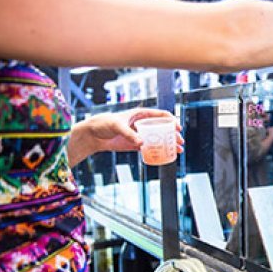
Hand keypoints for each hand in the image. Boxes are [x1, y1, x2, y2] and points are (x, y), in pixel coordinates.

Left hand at [69, 108, 183, 165]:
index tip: (177, 127)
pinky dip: (158, 152)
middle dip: (173, 135)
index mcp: (141, 114)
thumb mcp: (117, 125)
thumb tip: (141, 144)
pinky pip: (150, 148)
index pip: (161, 115)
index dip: (171, 120)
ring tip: (178, 151)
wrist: (92, 135)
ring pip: (159, 139)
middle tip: (180, 142)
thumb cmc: (104, 124)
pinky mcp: (135, 145)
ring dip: (169, 145)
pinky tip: (165, 156)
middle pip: (163, 129)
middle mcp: (143, 124)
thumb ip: (129, 134)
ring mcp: (140, 135)